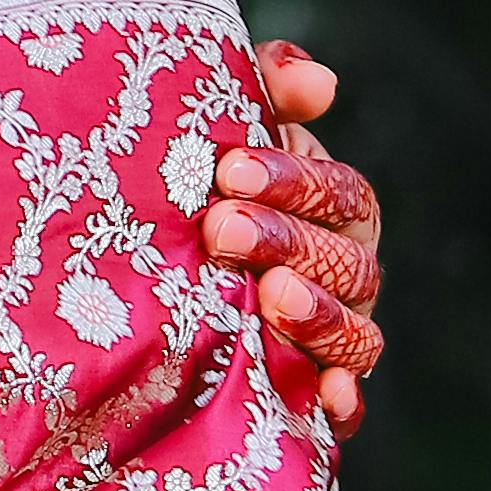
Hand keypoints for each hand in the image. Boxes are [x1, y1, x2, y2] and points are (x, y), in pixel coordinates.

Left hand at [205, 38, 387, 430]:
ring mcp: (331, 339)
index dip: (293, 179)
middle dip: (288, 240)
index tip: (230, 168)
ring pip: (359, 333)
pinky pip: (347, 409)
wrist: (131, 286)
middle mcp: (341, 275)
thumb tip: (321, 81)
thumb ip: (265, 89)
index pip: (338, 192)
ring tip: (271, 295)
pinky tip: (327, 398)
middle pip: (347, 260)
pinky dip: (344, 402)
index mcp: (327, 210)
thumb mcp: (216, 131)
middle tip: (222, 228)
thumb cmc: (187, 191)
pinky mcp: (309, 399)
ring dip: (321, 315)